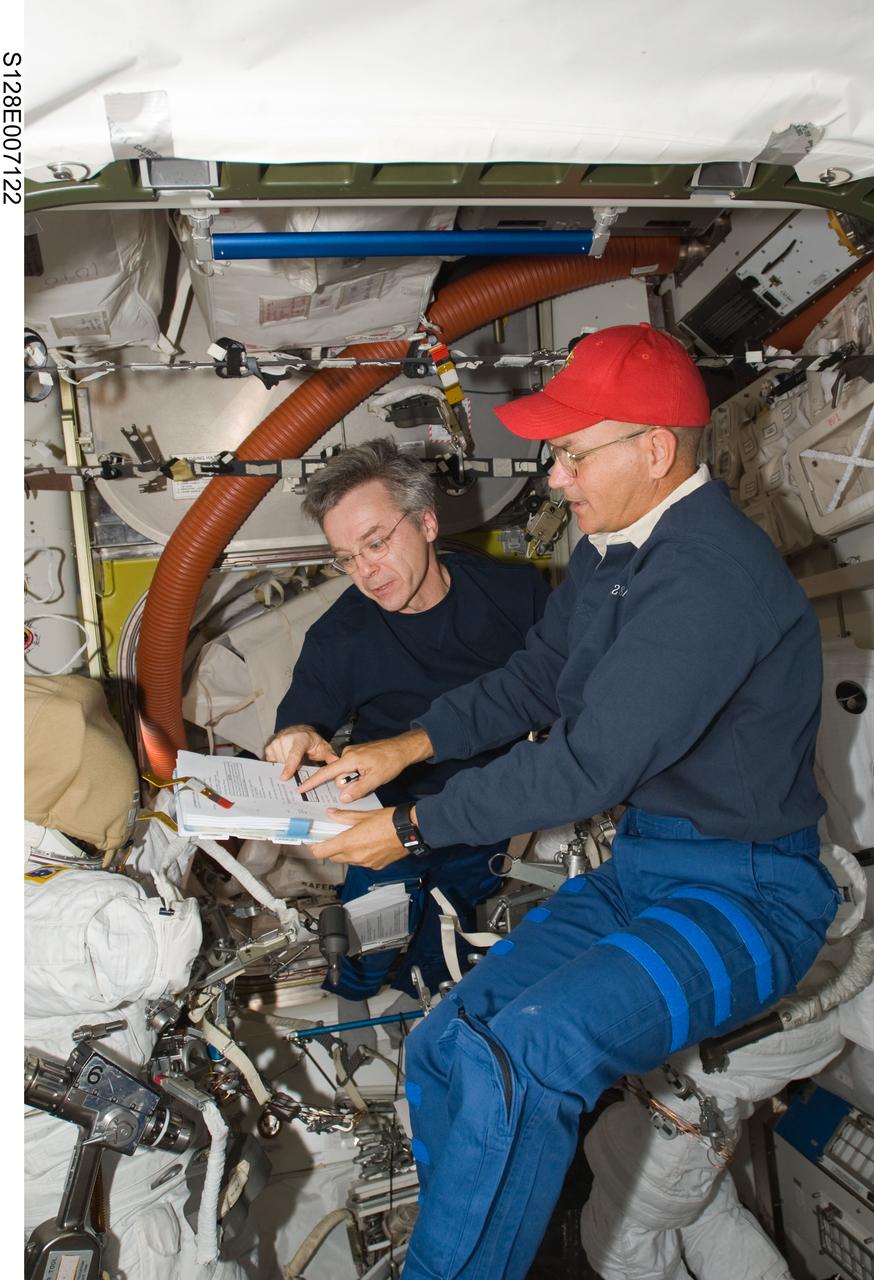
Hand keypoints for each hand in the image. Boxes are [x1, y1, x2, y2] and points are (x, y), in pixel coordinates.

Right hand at [264, 724, 338, 781]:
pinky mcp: (268, 749)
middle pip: (286, 764)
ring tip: (294, 765)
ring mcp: (275, 743)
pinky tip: (285, 766)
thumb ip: (329, 756)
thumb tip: (337, 764)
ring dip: (286, 769)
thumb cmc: (311, 741)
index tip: (285, 777)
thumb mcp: (322, 747)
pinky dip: (279, 768)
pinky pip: (272, 765)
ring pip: (279, 766)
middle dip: (293, 771)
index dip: (289, 766)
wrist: (298, 731)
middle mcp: (285, 739)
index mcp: (300, 739)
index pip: (294, 754)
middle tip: (299, 772)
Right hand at [297, 728, 432, 801]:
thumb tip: (342, 797)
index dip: (312, 782)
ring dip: (355, 779)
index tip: (299, 788)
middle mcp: (347, 754)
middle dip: (348, 784)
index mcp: (349, 759)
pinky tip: (370, 773)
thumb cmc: (390, 761)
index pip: (326, 772)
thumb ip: (357, 789)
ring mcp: (352, 753)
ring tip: (371, 775)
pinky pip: (350, 769)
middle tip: (367, 780)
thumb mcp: (375, 779)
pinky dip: (357, 774)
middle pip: (337, 776)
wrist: (401, 748)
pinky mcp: (356, 754)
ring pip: (345, 774)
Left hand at [311, 807, 408, 869]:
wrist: (411, 830)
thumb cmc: (388, 820)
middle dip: (329, 849)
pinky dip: (359, 855)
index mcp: (349, 842)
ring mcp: (366, 863)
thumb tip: (330, 814)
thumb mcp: (363, 815)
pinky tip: (366, 844)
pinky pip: (361, 862)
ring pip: (347, 860)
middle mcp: (355, 856)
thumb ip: (344, 816)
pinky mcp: (376, 866)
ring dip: (344, 852)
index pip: (321, 852)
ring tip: (351, 839)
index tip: (312, 842)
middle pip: (333, 857)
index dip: (313, 848)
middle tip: (331, 837)